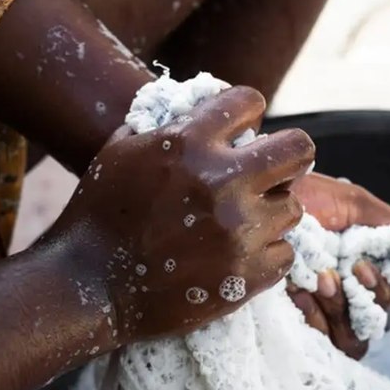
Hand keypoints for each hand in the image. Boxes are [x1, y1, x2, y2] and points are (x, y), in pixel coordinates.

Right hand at [49, 87, 314, 345]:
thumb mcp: (120, 151)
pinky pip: (285, 253)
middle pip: (300, 150)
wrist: (89, 287)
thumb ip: (165, 125)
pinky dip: (266, 254)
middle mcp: (222, 182)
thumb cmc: (97, 215)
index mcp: (189, 143)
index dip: (248, 113)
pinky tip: (238, 255)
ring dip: (271, 211)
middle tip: (271, 171)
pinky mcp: (247, 275)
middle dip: (287, 156)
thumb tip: (200, 108)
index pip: (251, 102)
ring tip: (242, 222)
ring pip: (293, 207)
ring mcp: (239, 232)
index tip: (243, 129)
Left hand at [289, 173, 389, 358]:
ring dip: (339, 310)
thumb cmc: (304, 195)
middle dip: (363, 301)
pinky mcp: (288, 322)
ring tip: (319, 280)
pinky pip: (318, 343)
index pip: (385, 307)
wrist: (260, 195)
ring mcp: (314, 312)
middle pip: (373, 328)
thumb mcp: (355, 206)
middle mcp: (339, 298)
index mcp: (357, 274)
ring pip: (351, 342)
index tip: (362, 268)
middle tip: (339, 273)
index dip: (382, 293)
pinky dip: (314, 318)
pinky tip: (298, 292)